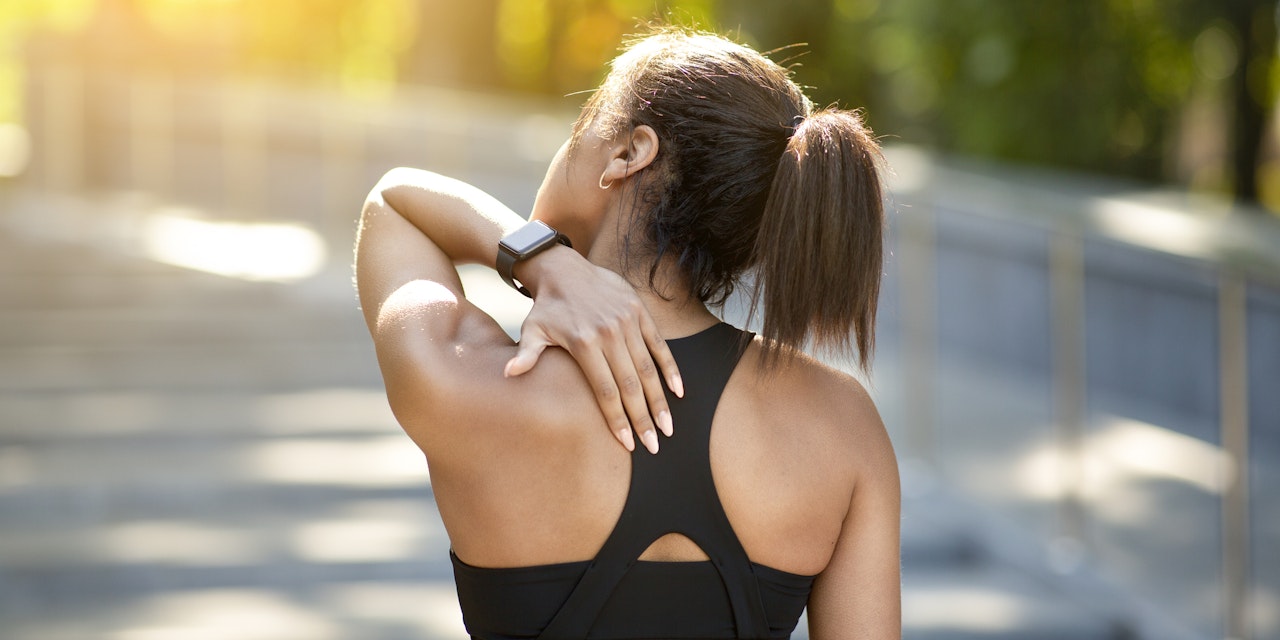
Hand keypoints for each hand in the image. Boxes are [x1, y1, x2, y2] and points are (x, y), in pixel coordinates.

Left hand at [504, 246, 682, 452]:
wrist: (563, 268)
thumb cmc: (546, 308)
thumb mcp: (531, 330)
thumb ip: (526, 354)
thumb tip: (509, 374)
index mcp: (584, 343)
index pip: (605, 391)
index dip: (618, 419)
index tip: (629, 444)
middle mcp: (609, 334)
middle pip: (631, 385)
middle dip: (644, 418)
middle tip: (655, 445)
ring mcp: (627, 322)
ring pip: (648, 369)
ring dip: (659, 400)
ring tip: (667, 427)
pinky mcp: (639, 312)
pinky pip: (659, 345)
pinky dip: (670, 368)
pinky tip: (678, 391)